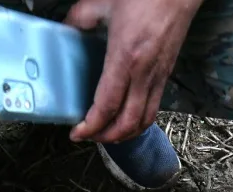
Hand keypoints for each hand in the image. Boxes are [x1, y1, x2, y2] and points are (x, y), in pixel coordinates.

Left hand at [66, 0, 201, 142]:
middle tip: (89, 136)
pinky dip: (139, 122)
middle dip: (106, 137)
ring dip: (125, 134)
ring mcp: (158, 76)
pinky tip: (127, 119)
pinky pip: (154, 108)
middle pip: (127, 122)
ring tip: (107, 134)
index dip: (91, 126)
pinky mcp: (167, 74)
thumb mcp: (103, 2)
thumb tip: (65, 29)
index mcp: (125, 57)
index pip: (107, 105)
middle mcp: (144, 73)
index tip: (77, 133)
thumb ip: (80, 18)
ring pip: (144, 120)